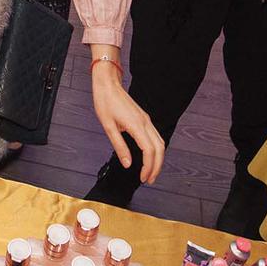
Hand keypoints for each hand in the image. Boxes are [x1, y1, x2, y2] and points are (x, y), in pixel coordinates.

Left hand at [92, 59, 164, 183]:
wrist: (108, 85)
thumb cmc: (105, 103)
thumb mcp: (108, 127)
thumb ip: (119, 146)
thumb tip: (127, 164)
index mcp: (137, 125)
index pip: (149, 150)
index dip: (148, 167)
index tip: (143, 178)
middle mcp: (145, 122)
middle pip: (160, 148)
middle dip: (157, 166)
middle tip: (149, 180)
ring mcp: (147, 120)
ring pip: (160, 142)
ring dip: (158, 159)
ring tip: (151, 172)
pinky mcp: (144, 119)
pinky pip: (156, 137)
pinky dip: (156, 150)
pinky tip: (150, 157)